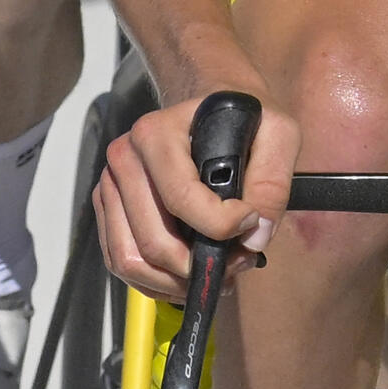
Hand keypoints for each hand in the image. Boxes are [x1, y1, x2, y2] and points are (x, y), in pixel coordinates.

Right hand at [94, 79, 296, 306]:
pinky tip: (188, 276)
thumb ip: (273, 183)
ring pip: (131, 260)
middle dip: (199, 268)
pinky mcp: (109, 210)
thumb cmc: (241, 120)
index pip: (180, 199)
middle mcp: (124, 159)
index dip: (221, 228)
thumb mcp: (277, 133)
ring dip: (175, 284)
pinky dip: (155, 283)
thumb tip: (255, 237)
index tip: (251, 224)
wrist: (208, 105)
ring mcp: (111, 187)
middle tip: (239, 263)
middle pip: (154, 242)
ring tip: (215, 276)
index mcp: (155, 134)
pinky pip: (121, 263)